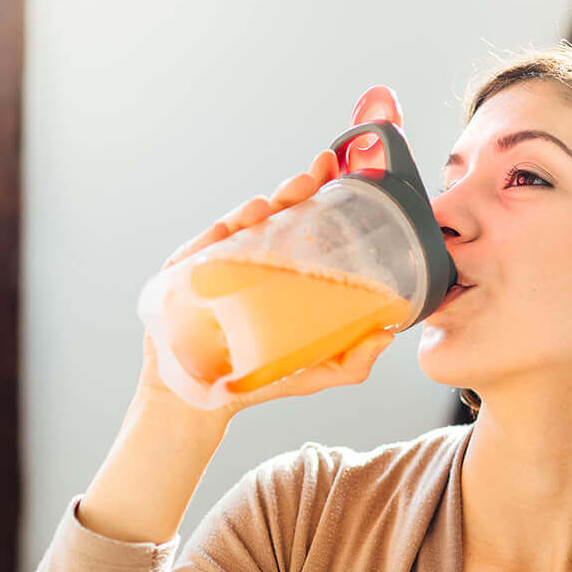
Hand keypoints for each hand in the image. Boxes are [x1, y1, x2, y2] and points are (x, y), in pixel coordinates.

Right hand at [138, 85, 405, 423]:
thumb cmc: (255, 379)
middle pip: (274, 216)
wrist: (200, 402)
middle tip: (317, 173)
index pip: (300, 225)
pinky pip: (204, 247)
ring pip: (240, 225)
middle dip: (295, 189)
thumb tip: (386, 336)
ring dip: (263, 205)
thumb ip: (351, 360)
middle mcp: (248, 261)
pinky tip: (243, 221)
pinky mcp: (185, 279)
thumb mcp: (313, 371)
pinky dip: (223, 231)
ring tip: (284, 194)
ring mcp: (215, 266)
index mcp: (278, 273)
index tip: (338, 169)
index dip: (319, 195)